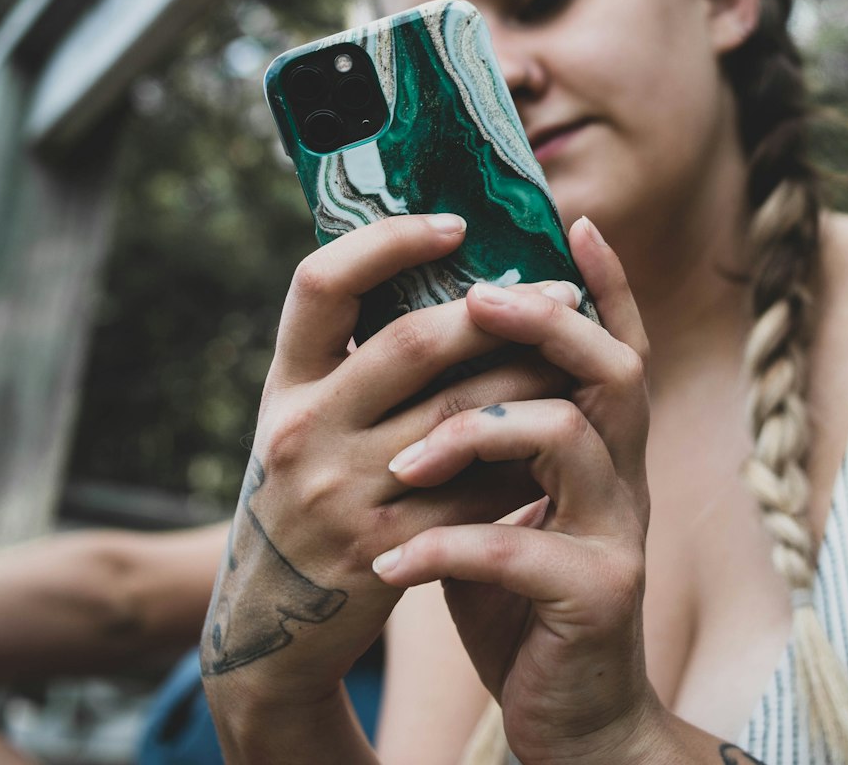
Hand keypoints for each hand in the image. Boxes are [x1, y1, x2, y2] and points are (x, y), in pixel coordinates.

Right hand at [200, 214, 577, 715]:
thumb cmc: (304, 494)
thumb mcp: (304, 419)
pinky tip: (566, 431)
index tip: (456, 223)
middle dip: (498, 310)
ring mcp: (342, 493)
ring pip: (463, 414)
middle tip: (561, 288)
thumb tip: (446, 276)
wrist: (268, 623)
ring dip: (532, 377)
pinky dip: (527, 456)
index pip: (320, 284)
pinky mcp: (385, 550)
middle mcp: (304, 430)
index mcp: (284, 384)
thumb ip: (351, 361)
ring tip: (579, 352)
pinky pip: (478, 489)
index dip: (388, 241)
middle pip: (411, 342)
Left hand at [374, 217, 668, 763]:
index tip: (575, 224)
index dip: (608, 284)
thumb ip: (483, 442)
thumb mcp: (504, 506)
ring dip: (473, 433)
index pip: (619, 346)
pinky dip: (442, 549)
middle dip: (543, 321)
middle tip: (477, 296)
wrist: (572, 716)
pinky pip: (516, 549)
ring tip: (404, 463)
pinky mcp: (597, 596)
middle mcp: (626, 478)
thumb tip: (417, 360)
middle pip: (612, 367)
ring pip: (566, 438)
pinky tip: (390, 567)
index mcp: (603, 450)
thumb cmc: (519, 597)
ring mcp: (619, 534)